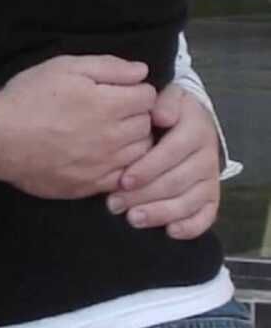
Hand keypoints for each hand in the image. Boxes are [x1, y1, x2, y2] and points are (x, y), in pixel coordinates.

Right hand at [0, 55, 154, 198]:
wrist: (0, 138)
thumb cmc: (30, 96)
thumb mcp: (66, 67)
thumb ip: (108, 67)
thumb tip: (141, 72)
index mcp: (108, 104)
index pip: (149, 97)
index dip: (136, 89)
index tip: (121, 90)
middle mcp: (112, 137)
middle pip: (147, 125)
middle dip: (136, 114)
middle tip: (115, 110)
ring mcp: (103, 165)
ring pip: (140, 153)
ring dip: (132, 141)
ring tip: (109, 132)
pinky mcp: (91, 186)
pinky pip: (123, 178)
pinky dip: (121, 167)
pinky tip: (103, 156)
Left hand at [106, 84, 219, 238]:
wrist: (191, 121)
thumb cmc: (169, 110)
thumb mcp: (168, 96)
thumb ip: (162, 101)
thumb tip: (159, 116)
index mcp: (196, 129)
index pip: (171, 152)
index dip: (146, 168)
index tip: (122, 179)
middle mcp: (207, 156)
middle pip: (176, 182)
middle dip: (144, 195)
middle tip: (115, 203)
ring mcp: (211, 179)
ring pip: (187, 202)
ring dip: (159, 213)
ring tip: (132, 219)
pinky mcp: (212, 198)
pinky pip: (206, 217)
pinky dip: (189, 227)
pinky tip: (169, 231)